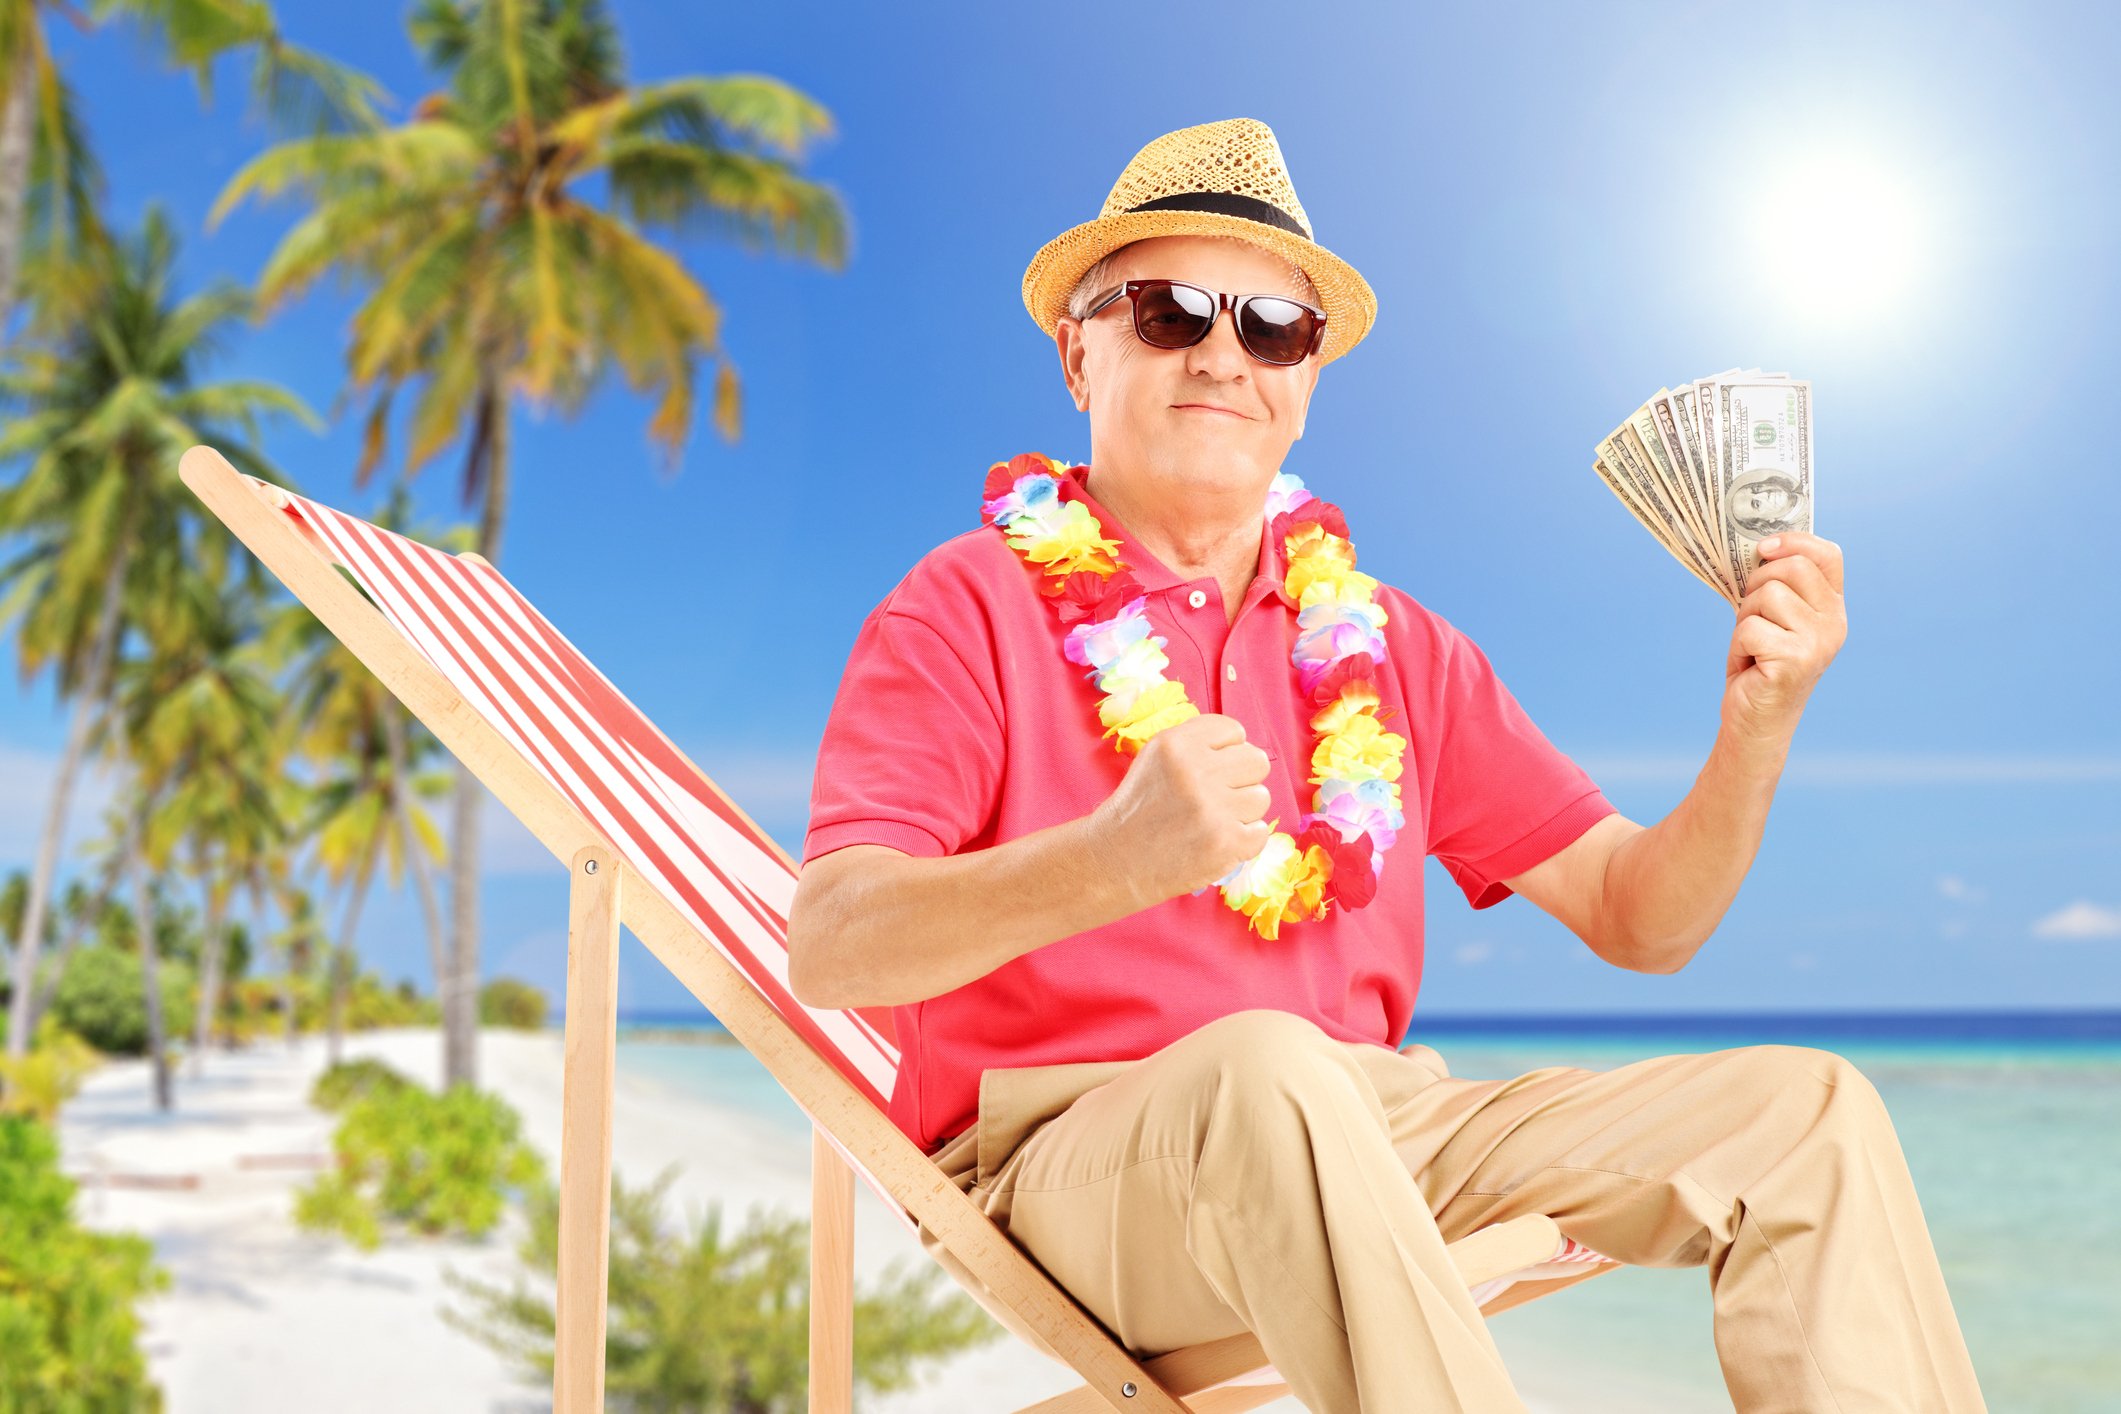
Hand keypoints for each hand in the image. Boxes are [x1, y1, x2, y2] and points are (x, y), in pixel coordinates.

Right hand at [1089, 712, 1273, 908]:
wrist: (1116, 861)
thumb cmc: (1140, 808)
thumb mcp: (1154, 757)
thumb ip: (1197, 743)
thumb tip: (1245, 746)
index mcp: (1176, 744)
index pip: (1234, 731)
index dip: (1226, 752)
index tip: (1209, 770)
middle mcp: (1195, 771)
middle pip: (1257, 761)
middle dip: (1242, 779)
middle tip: (1217, 797)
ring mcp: (1212, 809)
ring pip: (1261, 797)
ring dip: (1242, 812)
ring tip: (1211, 821)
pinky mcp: (1225, 843)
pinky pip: (1261, 832)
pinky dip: (1244, 840)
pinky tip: (1216, 841)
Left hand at [1723, 531, 1846, 740]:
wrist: (1756, 720)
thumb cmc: (1760, 664)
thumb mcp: (1774, 618)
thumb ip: (1778, 585)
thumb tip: (1759, 546)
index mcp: (1832, 608)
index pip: (1828, 555)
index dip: (1794, 542)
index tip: (1764, 548)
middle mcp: (1834, 623)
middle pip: (1792, 568)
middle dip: (1757, 584)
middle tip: (1751, 616)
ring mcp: (1818, 642)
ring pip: (1767, 595)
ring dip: (1745, 619)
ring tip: (1753, 646)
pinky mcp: (1795, 660)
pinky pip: (1750, 628)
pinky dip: (1738, 645)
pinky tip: (1750, 664)